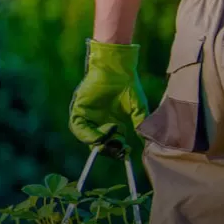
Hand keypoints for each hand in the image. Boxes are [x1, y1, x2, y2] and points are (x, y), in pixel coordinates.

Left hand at [68, 40, 149, 157]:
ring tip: (111, 138)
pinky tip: (100, 135)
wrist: (118, 69)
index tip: (127, 153)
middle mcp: (99, 122)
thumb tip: (145, 141)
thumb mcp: (138, 108)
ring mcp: (88, 117)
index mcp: (113, 123)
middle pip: (98, 144)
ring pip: (87, 138)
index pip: (112, 143)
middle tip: (119, 149)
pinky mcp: (79, 110)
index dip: (118, 151)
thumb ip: (140, 124)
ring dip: (98, 143)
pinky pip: (78, 128)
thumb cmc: (129, 86)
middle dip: (109, 150)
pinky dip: (88, 135)